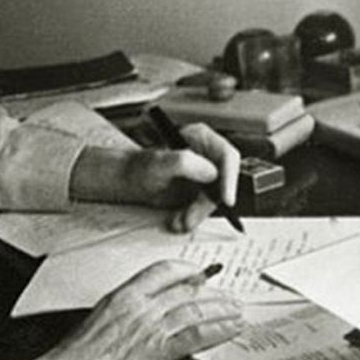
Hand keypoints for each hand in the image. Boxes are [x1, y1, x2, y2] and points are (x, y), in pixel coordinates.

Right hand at [17, 260, 243, 359]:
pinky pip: (197, 336)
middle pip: (186, 291)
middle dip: (212, 293)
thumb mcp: (99, 320)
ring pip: (196, 310)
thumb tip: (147, 314)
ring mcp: (151, 329)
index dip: (187, 271)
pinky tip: (232, 329)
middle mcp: (139, 307)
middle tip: (227, 297)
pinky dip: (219, 330)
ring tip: (237, 311)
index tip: (200, 275)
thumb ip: (126, 312)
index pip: (163, 271)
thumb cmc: (74, 359)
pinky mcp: (159, 353)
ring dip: (222, 310)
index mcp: (122, 295)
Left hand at [69, 122, 240, 231]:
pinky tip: (178, 221)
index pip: (227, 156)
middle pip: (222, 182)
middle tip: (190, 218)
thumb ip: (184, 162)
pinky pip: (204, 208)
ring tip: (179, 221)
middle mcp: (207, 155)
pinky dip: (192, 217)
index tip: (225, 199)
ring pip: (214, 199)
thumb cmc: (139, 166)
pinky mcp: (199, 191)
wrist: (129, 182)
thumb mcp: (159, 162)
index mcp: (201, 138)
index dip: (230, 178)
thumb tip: (211, 173)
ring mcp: (204, 174)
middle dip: (206, 204)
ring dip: (197, 214)